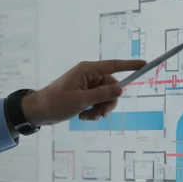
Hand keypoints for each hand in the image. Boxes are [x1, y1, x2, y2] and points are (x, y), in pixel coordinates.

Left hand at [21, 59, 145, 125]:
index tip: (144, 64)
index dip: (129, 65)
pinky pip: (97, 101)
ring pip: (105, 97)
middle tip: (99, 114)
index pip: (113, 65)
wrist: (38, 112)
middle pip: (111, 87)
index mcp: (87, 70)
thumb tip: (120, 89)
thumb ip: (101, 95)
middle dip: (108, 102)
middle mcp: (88, 75)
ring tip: (88, 116)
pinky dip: (94, 110)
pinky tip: (83, 116)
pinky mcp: (83, 94)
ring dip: (100, 109)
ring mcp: (86, 85)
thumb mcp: (80, 101)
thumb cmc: (56, 103)